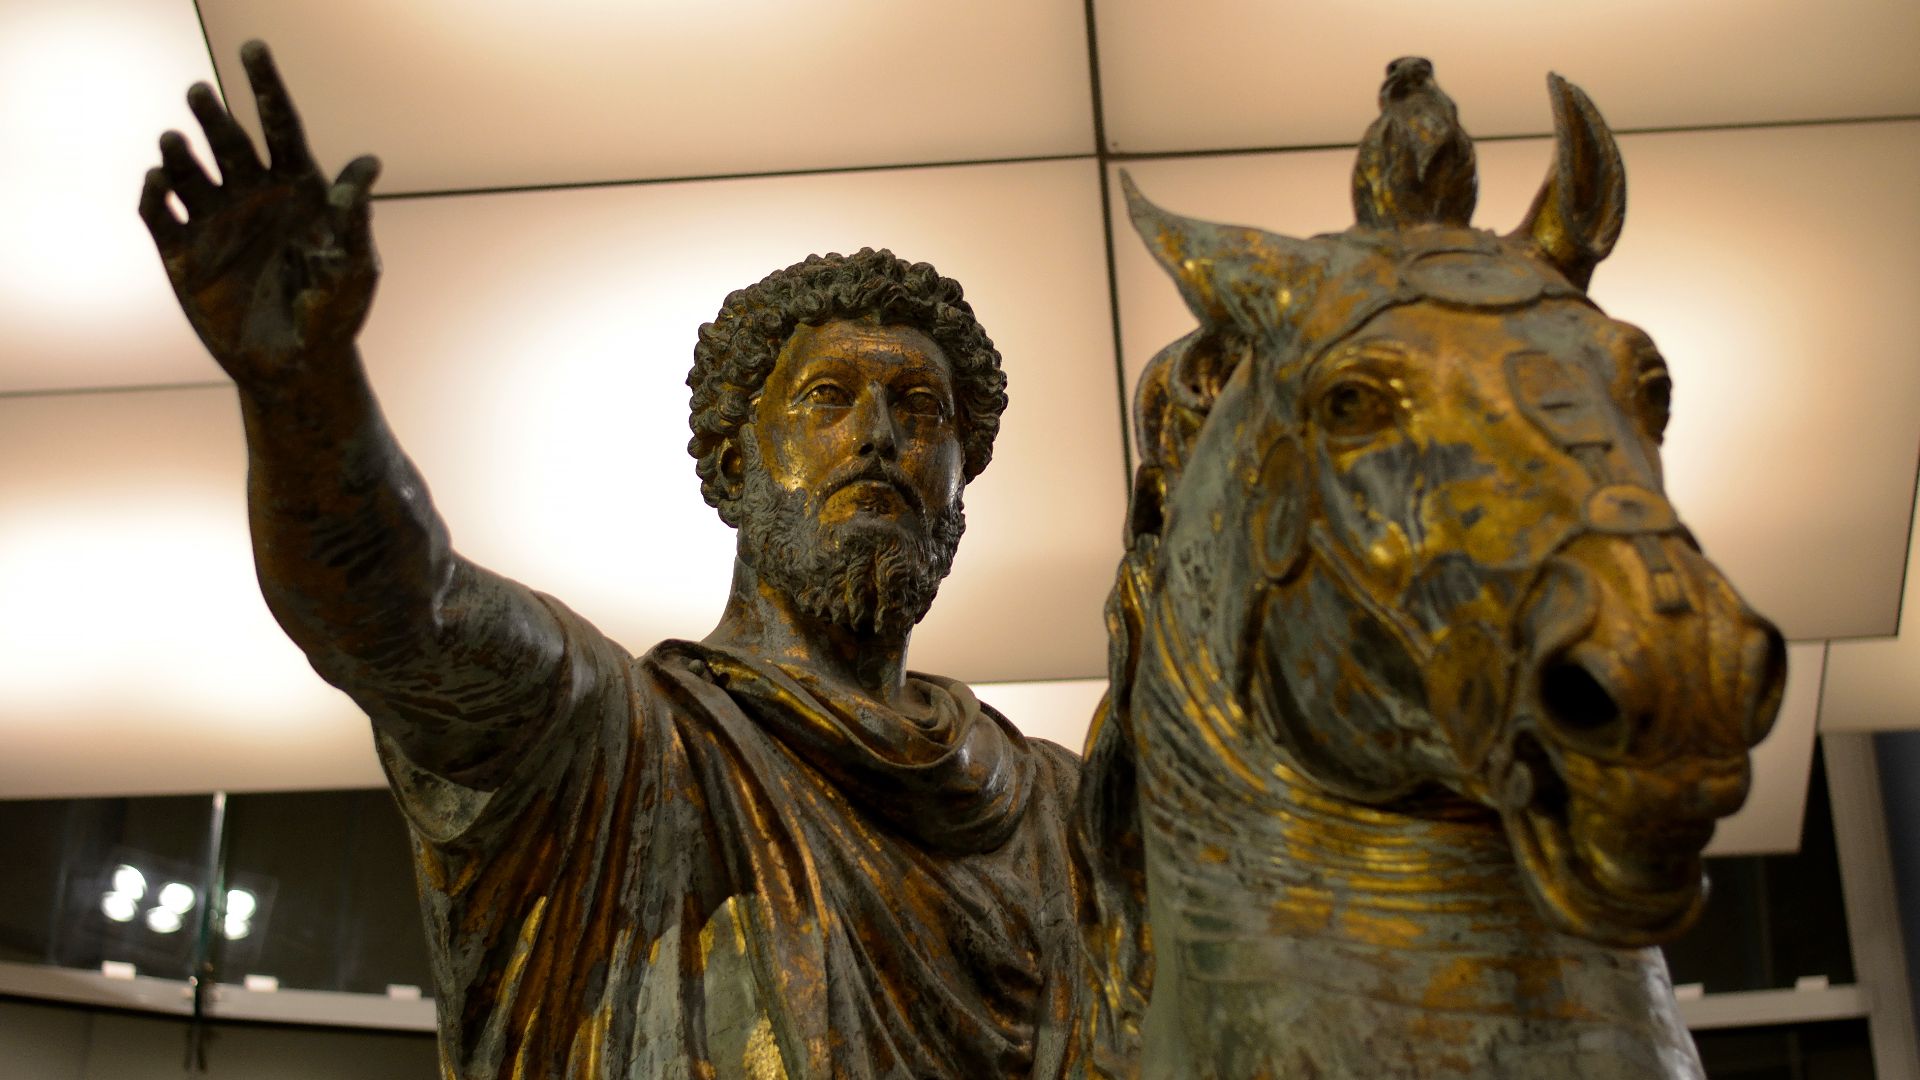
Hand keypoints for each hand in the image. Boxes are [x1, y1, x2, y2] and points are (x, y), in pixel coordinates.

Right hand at [141, 41, 380, 387]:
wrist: (298, 369)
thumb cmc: (336, 317)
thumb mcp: (355, 267)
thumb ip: (354, 218)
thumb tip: (367, 165)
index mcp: (298, 188)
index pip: (279, 123)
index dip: (266, 85)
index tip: (253, 47)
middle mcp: (253, 194)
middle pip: (228, 139)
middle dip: (212, 114)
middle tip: (200, 94)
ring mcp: (215, 220)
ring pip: (188, 169)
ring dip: (179, 151)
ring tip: (177, 142)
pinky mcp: (183, 252)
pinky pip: (160, 212)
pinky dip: (155, 193)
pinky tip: (160, 183)